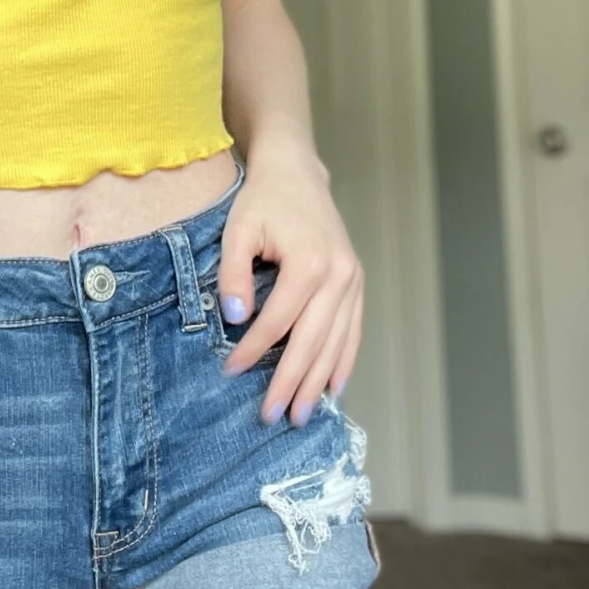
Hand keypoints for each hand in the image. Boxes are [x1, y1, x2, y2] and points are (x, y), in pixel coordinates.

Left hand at [216, 143, 362, 426]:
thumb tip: (236, 319)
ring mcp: (353, 281)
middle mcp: (339, 276)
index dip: (254, 350)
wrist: (297, 173)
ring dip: (318, 381)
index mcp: (309, 263)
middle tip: (272, 415)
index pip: (279, 321)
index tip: (231, 371)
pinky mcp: (356, 283)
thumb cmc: (263, 201)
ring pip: (337, 342)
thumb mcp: (237, 230)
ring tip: (301, 414)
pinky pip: (353, 330)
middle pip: (313, 341)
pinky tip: (334, 387)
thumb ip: (234, 274)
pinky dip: (344, 361)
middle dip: (290, 381)